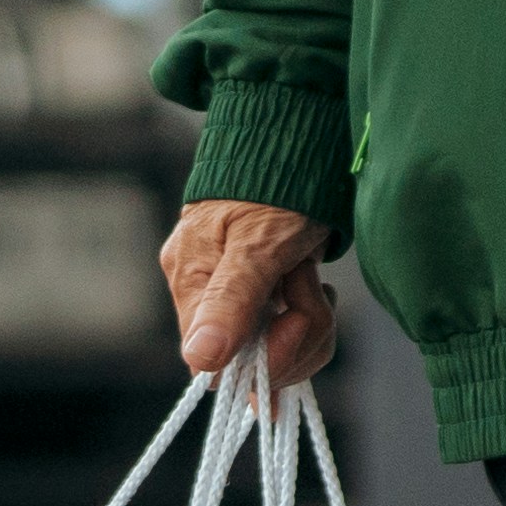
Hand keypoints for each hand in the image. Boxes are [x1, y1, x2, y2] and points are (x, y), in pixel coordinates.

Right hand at [161, 197, 331, 413]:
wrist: (300, 142)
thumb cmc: (278, 181)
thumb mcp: (259, 240)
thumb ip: (231, 298)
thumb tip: (200, 358)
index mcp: (191, 278)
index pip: (213, 364)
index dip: (261, 358)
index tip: (294, 320)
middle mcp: (206, 294)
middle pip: (251, 363)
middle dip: (297, 333)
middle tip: (310, 283)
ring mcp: (237, 298)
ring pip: (279, 351)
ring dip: (312, 319)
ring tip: (312, 274)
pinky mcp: (264, 297)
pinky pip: (289, 335)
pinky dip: (312, 316)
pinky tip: (314, 287)